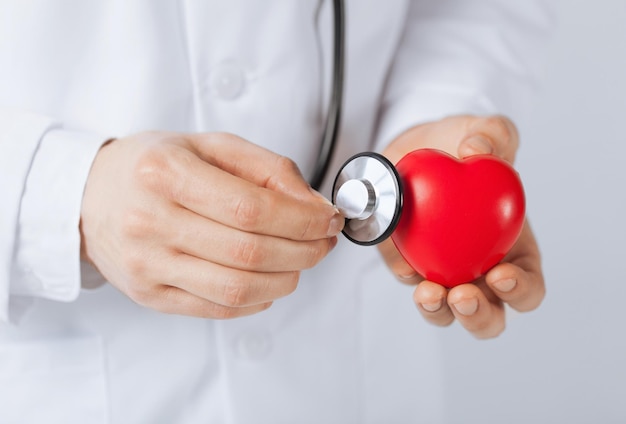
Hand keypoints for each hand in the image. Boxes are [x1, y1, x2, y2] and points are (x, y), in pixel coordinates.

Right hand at [80, 131, 343, 318]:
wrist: (90, 194)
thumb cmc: (154, 166)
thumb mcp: (210, 146)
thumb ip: (268, 168)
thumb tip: (314, 206)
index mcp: (164, 173)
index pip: (252, 208)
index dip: (303, 220)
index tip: (329, 220)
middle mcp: (150, 222)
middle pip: (250, 252)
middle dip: (304, 251)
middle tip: (323, 242)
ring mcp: (148, 265)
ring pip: (238, 288)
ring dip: (287, 278)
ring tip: (300, 261)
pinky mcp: (150, 295)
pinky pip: (218, 308)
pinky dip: (258, 299)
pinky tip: (268, 279)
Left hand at [378, 115, 544, 338]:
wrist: (417, 145)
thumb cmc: (462, 145)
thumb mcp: (485, 132)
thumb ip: (494, 135)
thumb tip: (478, 151)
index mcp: (512, 250)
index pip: (527, 286)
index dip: (521, 291)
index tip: (502, 274)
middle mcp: (477, 270)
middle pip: (487, 316)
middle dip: (478, 316)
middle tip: (462, 295)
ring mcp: (439, 270)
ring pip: (443, 312)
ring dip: (437, 311)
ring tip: (429, 292)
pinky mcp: (403, 261)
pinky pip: (404, 276)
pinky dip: (402, 273)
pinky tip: (401, 262)